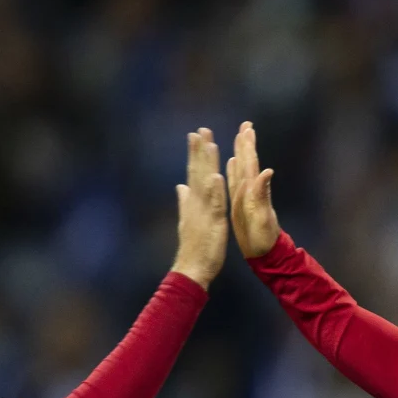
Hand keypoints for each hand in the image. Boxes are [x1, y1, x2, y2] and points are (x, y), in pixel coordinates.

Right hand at [172, 128, 227, 289]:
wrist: (191, 268)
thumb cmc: (193, 247)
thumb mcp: (188, 220)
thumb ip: (185, 201)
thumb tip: (181, 186)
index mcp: (193, 202)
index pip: (193, 172)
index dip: (195, 154)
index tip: (195, 135)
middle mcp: (196, 203)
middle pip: (198, 172)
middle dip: (200, 151)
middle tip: (201, 129)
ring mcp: (203, 211)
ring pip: (206, 183)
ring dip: (208, 164)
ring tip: (210, 144)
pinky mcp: (213, 222)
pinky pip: (215, 204)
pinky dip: (215, 190)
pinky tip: (217, 175)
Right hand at [226, 121, 279, 258]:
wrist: (264, 253)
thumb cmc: (263, 238)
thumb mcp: (263, 216)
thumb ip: (263, 193)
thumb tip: (266, 171)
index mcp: (253, 191)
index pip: (251, 164)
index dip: (248, 147)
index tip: (247, 129)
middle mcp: (250, 191)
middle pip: (247, 163)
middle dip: (245, 144)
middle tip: (246, 125)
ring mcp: (245, 197)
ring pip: (241, 170)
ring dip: (240, 154)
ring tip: (238, 138)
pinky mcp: (240, 205)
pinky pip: (235, 183)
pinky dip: (233, 172)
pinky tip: (231, 164)